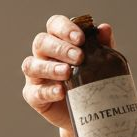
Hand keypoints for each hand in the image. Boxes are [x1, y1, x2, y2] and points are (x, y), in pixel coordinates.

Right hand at [20, 14, 113, 132]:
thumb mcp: (101, 62)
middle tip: (79, 57)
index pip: (54, 25)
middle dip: (60, 48)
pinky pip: (35, 92)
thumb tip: (105, 28)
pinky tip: (61, 92)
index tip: (81, 38)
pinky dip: (48, 91)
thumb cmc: (93, 80)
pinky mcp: (33, 96)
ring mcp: (35, 75)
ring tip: (67, 72)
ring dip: (50, 67)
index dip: (64, 28)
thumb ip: (103, 45)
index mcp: (57, 40)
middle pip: (41, 42)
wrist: (90, 111)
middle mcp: (42, 55)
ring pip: (31, 65)